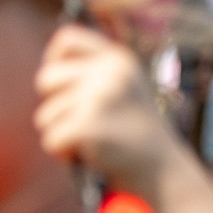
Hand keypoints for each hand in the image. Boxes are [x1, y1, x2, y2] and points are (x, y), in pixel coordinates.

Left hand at [32, 22, 183, 193]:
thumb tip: (51, 68)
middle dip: (56, 105)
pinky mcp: (87, 127)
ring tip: (93, 143)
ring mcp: (98, 99)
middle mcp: (109, 73)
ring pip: (46, 115)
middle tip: (82, 123)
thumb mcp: (128, 90)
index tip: (62, 84)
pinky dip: (64, 153)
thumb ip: (97, 73)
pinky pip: (51, 139)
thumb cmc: (141, 135)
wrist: (166, 172)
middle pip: (46, 79)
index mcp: (119, 60)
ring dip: (62, 134)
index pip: (67, 40)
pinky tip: (88, 157)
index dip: (54, 59)